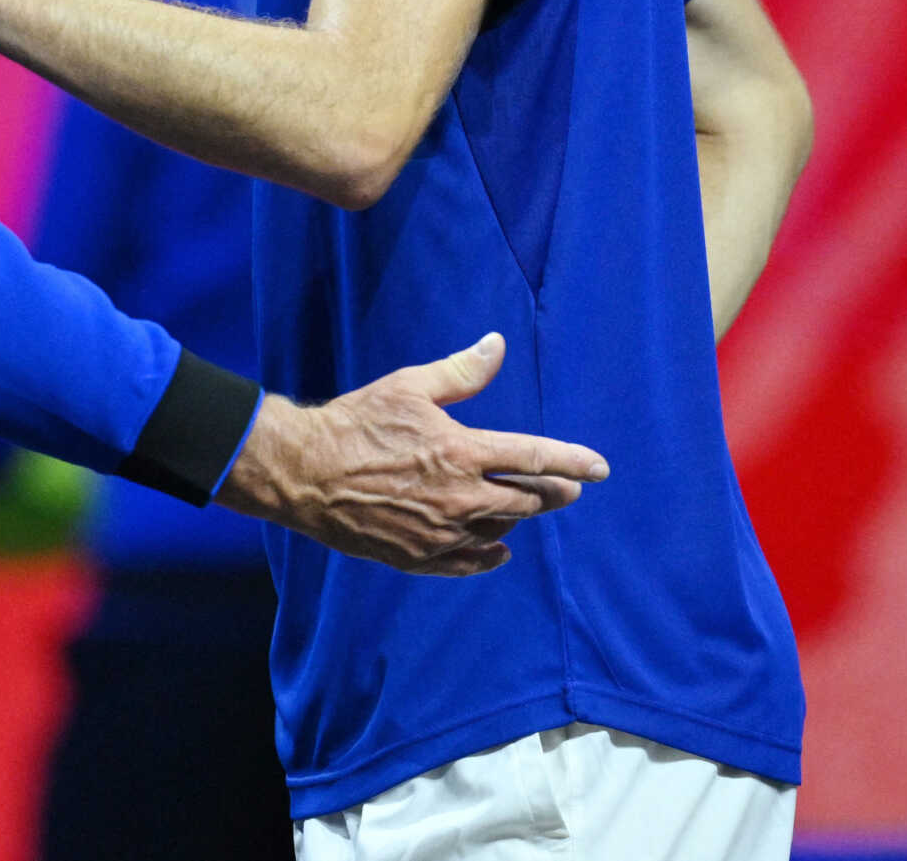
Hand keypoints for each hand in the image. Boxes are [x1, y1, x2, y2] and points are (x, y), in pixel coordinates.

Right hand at [218, 333, 605, 576]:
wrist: (305, 473)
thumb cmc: (356, 423)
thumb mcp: (409, 386)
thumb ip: (461, 371)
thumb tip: (497, 344)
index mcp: (461, 452)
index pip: (533, 457)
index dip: (572, 462)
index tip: (601, 468)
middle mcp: (459, 497)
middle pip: (527, 500)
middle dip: (553, 492)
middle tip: (568, 488)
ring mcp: (440, 532)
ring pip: (499, 529)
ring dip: (517, 516)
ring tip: (524, 506)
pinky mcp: (417, 557)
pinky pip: (468, 563)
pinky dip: (489, 556)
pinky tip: (499, 551)